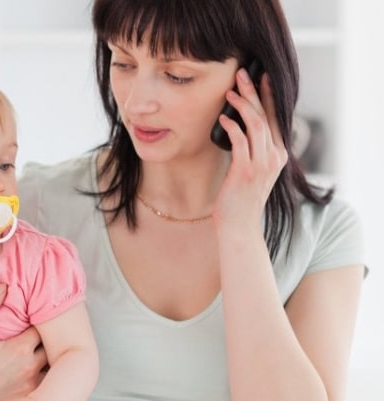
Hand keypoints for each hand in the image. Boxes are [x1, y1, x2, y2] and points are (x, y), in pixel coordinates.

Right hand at [0, 283, 47, 400]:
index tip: (33, 317)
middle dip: (47, 338)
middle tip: (38, 331)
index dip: (40, 321)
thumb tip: (2, 286)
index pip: (43, 328)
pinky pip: (45, 384)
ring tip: (38, 349)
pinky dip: (43, 375)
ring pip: (51, 366)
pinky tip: (31, 369)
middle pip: (52, 347)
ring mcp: (31, 386)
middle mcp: (30, 368)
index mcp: (19, 349)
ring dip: (47, 357)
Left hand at [214, 69, 288, 227]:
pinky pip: (240, 141)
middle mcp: (274, 157)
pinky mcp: (245, 171)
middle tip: (242, 74)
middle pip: (266, 115)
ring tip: (229, 92)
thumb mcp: (250, 170)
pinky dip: (232, 126)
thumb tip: (237, 127)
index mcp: (277, 155)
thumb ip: (250, 150)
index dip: (268, 95)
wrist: (239, 226)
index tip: (261, 76)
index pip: (275, 117)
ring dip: (242, 105)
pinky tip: (223, 118)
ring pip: (255, 124)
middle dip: (254, 91)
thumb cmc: (239, 198)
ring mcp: (261, 164)